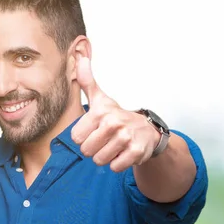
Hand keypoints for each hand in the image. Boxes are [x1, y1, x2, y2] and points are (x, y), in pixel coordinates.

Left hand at [71, 57, 160, 172]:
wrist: (147, 130)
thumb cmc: (118, 116)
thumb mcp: (101, 98)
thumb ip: (87, 81)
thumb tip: (79, 57)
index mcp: (101, 112)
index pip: (76, 138)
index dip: (84, 137)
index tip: (95, 130)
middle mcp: (114, 123)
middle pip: (86, 151)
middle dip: (94, 149)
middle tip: (105, 140)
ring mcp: (126, 138)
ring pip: (100, 160)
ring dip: (106, 157)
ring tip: (114, 146)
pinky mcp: (136, 152)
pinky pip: (115, 167)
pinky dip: (118, 163)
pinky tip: (123, 153)